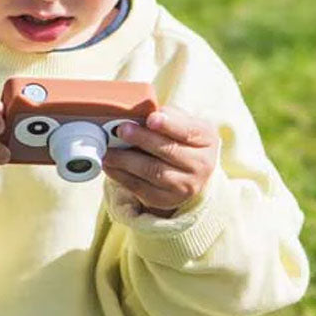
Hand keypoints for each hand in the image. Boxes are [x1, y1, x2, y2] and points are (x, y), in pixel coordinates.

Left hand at [102, 106, 218, 215]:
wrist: (188, 171)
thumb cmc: (180, 139)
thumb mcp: (182, 122)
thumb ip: (167, 116)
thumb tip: (142, 115)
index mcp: (207, 139)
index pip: (188, 131)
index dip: (169, 125)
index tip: (151, 119)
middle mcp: (202, 165)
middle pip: (169, 151)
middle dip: (142, 140)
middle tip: (122, 130)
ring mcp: (186, 186)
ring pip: (153, 172)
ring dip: (126, 160)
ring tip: (109, 150)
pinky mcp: (167, 200)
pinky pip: (141, 188)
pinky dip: (122, 176)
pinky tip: (110, 165)